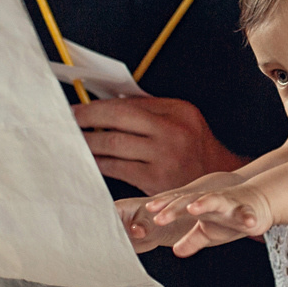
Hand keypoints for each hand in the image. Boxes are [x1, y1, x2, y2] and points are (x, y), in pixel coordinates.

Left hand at [72, 97, 241, 193]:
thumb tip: (109, 105)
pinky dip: (99, 163)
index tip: (79, 108)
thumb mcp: (182, 120)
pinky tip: (88, 160)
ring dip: (87, 142)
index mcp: (178, 112)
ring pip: (113, 145)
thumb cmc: (195, 150)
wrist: (220, 183)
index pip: (128, 104)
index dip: (99, 106)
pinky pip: (117, 168)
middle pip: (118, 120)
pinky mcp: (155, 181)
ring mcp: (164, 157)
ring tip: (72, 140)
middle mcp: (172, 132)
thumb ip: (151, 111)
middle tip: (67, 121)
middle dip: (87, 119)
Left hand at [119, 170, 241, 250]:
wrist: (259, 203)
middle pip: (189, 201)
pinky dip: (247, 217)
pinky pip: (246, 213)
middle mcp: (210, 201)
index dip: (162, 208)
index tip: (147, 212)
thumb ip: (191, 240)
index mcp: (198, 207)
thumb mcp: (208, 231)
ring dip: (205, 203)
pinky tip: (248, 223)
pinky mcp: (247, 210)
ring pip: (215, 200)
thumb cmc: (230, 217)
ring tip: (192, 208)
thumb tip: (175, 250)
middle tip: (158, 216)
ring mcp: (229, 203)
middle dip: (174, 208)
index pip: (176, 205)